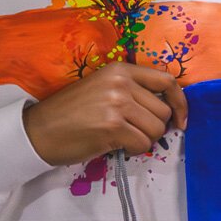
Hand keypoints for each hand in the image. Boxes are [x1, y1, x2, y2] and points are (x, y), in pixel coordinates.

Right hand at [21, 62, 186, 165]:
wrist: (38, 131)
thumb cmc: (71, 114)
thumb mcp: (103, 89)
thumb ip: (132, 92)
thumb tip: (168, 111)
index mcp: (120, 69)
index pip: (167, 80)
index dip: (180, 102)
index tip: (181, 119)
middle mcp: (121, 82)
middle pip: (163, 110)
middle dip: (154, 127)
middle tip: (134, 133)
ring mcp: (117, 103)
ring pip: (156, 129)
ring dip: (144, 140)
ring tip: (123, 139)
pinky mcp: (112, 126)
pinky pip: (142, 144)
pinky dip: (134, 150)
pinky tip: (116, 146)